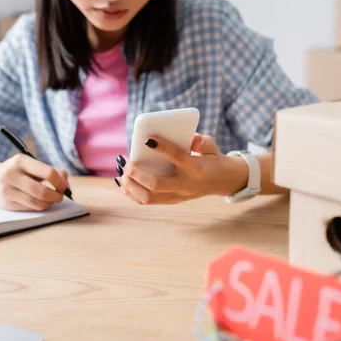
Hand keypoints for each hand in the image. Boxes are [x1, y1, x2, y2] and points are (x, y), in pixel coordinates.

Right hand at [0, 154, 69, 210]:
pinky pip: (29, 208)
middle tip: (60, 197)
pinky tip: (40, 203)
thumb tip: (66, 184)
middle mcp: (11, 174)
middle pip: (42, 191)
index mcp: (21, 161)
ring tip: (51, 200)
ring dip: (49, 204)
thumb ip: (52, 171)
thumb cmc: (17, 172)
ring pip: (36, 203)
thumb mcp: (31, 166)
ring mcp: (6, 190)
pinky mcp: (5, 203)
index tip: (65, 187)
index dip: (60, 183)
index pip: (48, 173)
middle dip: (56, 196)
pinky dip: (39, 207)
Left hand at [115, 134, 247, 204]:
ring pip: (148, 198)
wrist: (220, 180)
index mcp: (197, 169)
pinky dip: (132, 194)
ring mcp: (177, 196)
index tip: (147, 139)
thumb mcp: (212, 146)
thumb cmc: (211, 158)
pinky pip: (147, 202)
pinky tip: (123, 183)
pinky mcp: (171, 201)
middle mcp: (186, 186)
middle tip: (125, 162)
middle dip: (136, 173)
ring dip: (131, 186)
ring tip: (120, 172)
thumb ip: (202, 142)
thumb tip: (192, 139)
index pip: (178, 158)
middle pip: (156, 184)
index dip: (162, 148)